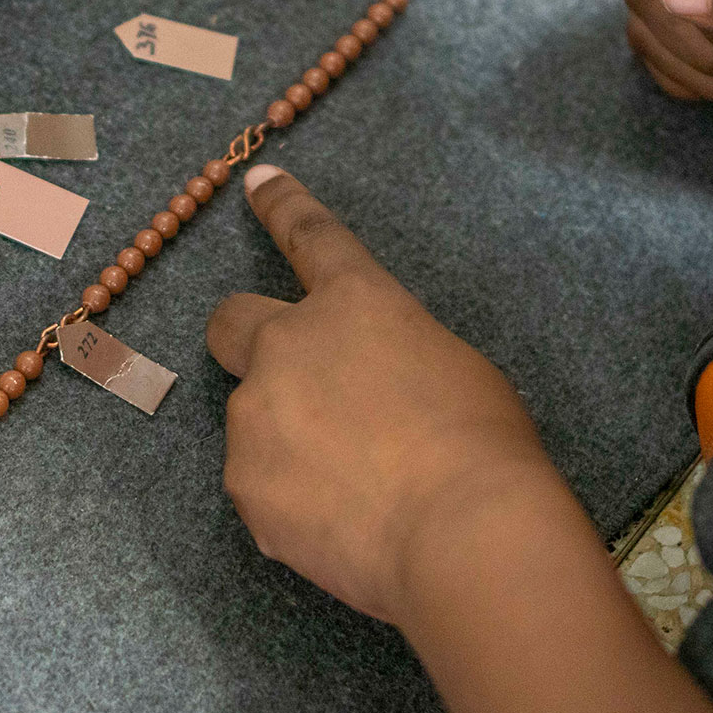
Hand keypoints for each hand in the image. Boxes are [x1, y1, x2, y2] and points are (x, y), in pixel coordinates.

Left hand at [206, 165, 558, 623]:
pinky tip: (342, 525)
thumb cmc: (484, 443)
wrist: (463, 530)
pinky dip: (291, 499)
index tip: (256, 181)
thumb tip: (366, 385)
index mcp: (355, 302)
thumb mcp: (450, 367)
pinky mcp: (244, 484)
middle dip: (244, 337)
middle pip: (229, 320)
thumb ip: (389, 356)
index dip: (281, 204)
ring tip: (353, 488)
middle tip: (281, 375)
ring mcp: (256, 416)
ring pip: (252, 418)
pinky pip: (261, 485)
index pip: (309, 235)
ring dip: (286, 438)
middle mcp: (289, 345)